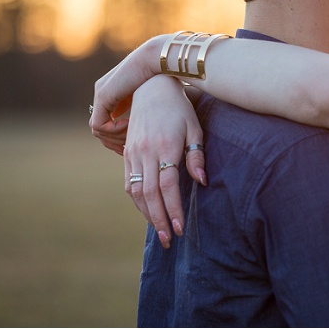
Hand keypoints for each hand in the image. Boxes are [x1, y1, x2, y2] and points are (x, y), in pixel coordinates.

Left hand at [90, 35, 172, 153]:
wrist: (161, 61)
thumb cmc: (166, 81)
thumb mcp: (152, 102)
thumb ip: (144, 114)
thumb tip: (145, 130)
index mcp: (115, 93)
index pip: (109, 125)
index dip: (120, 139)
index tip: (135, 145)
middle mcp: (105, 93)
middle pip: (102, 131)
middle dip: (117, 143)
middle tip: (132, 148)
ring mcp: (102, 94)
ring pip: (99, 132)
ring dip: (117, 139)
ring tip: (134, 137)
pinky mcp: (103, 95)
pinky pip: (99, 125)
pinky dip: (114, 131)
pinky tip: (130, 126)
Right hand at [123, 76, 206, 247]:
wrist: (151, 88)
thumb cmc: (180, 109)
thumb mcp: (194, 128)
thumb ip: (197, 155)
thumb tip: (202, 181)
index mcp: (165, 146)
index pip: (168, 185)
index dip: (173, 209)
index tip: (180, 228)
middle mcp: (146, 151)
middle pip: (149, 194)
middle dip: (159, 219)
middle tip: (169, 240)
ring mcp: (133, 152)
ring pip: (135, 191)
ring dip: (147, 214)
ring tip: (159, 231)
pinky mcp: (126, 152)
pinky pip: (128, 182)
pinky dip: (137, 200)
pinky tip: (147, 211)